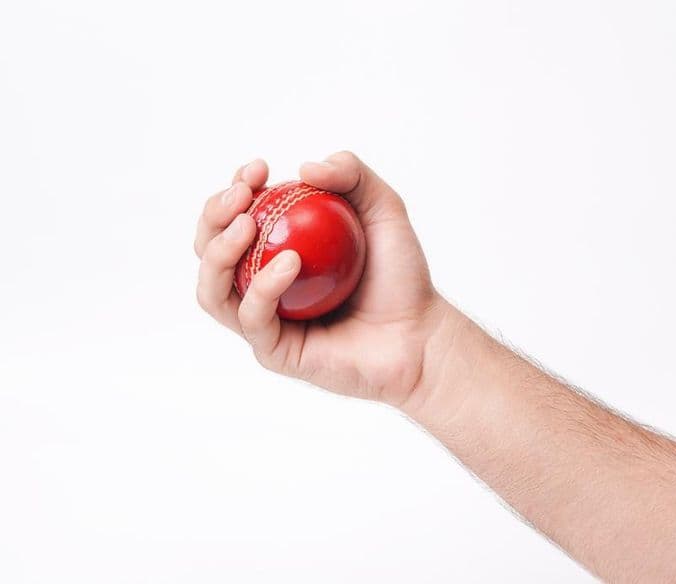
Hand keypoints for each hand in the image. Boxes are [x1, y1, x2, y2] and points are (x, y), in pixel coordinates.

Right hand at [194, 151, 453, 405]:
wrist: (421, 334)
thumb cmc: (401, 276)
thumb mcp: (383, 209)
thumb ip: (352, 174)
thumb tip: (305, 168)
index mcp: (276, 250)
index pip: (235, 217)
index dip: (234, 190)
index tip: (257, 170)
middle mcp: (262, 285)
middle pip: (209, 250)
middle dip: (214, 216)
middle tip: (243, 197)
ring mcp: (266, 320)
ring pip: (212, 290)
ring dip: (220, 253)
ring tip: (248, 225)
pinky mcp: (275, 351)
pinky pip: (252, 318)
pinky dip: (263, 288)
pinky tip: (289, 264)